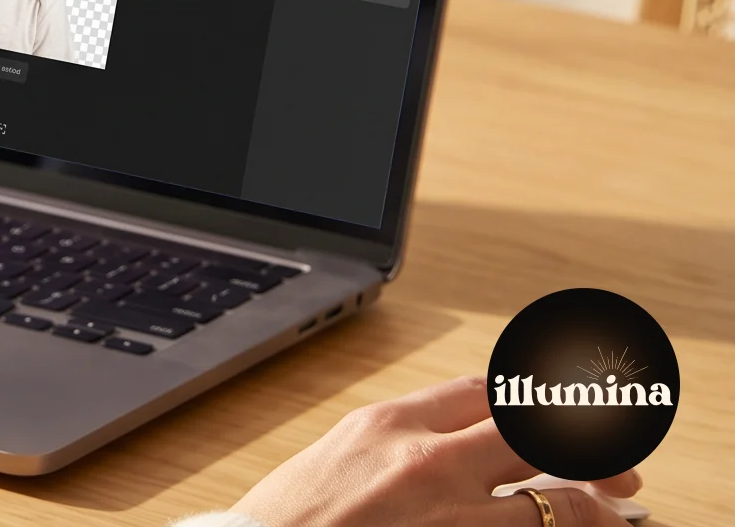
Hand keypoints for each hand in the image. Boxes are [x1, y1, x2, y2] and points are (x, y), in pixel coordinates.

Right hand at [233, 375, 641, 526]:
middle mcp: (425, 460)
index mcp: (388, 424)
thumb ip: (394, 447)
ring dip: (595, 510)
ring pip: (553, 502)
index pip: (488, 392)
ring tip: (618, 514)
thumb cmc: (282, 524)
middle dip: (591, 445)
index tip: (571, 409)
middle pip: (536, 431)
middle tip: (621, 467)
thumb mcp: (333, 461)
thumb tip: (453, 447)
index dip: (542, 397)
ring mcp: (447, 516)